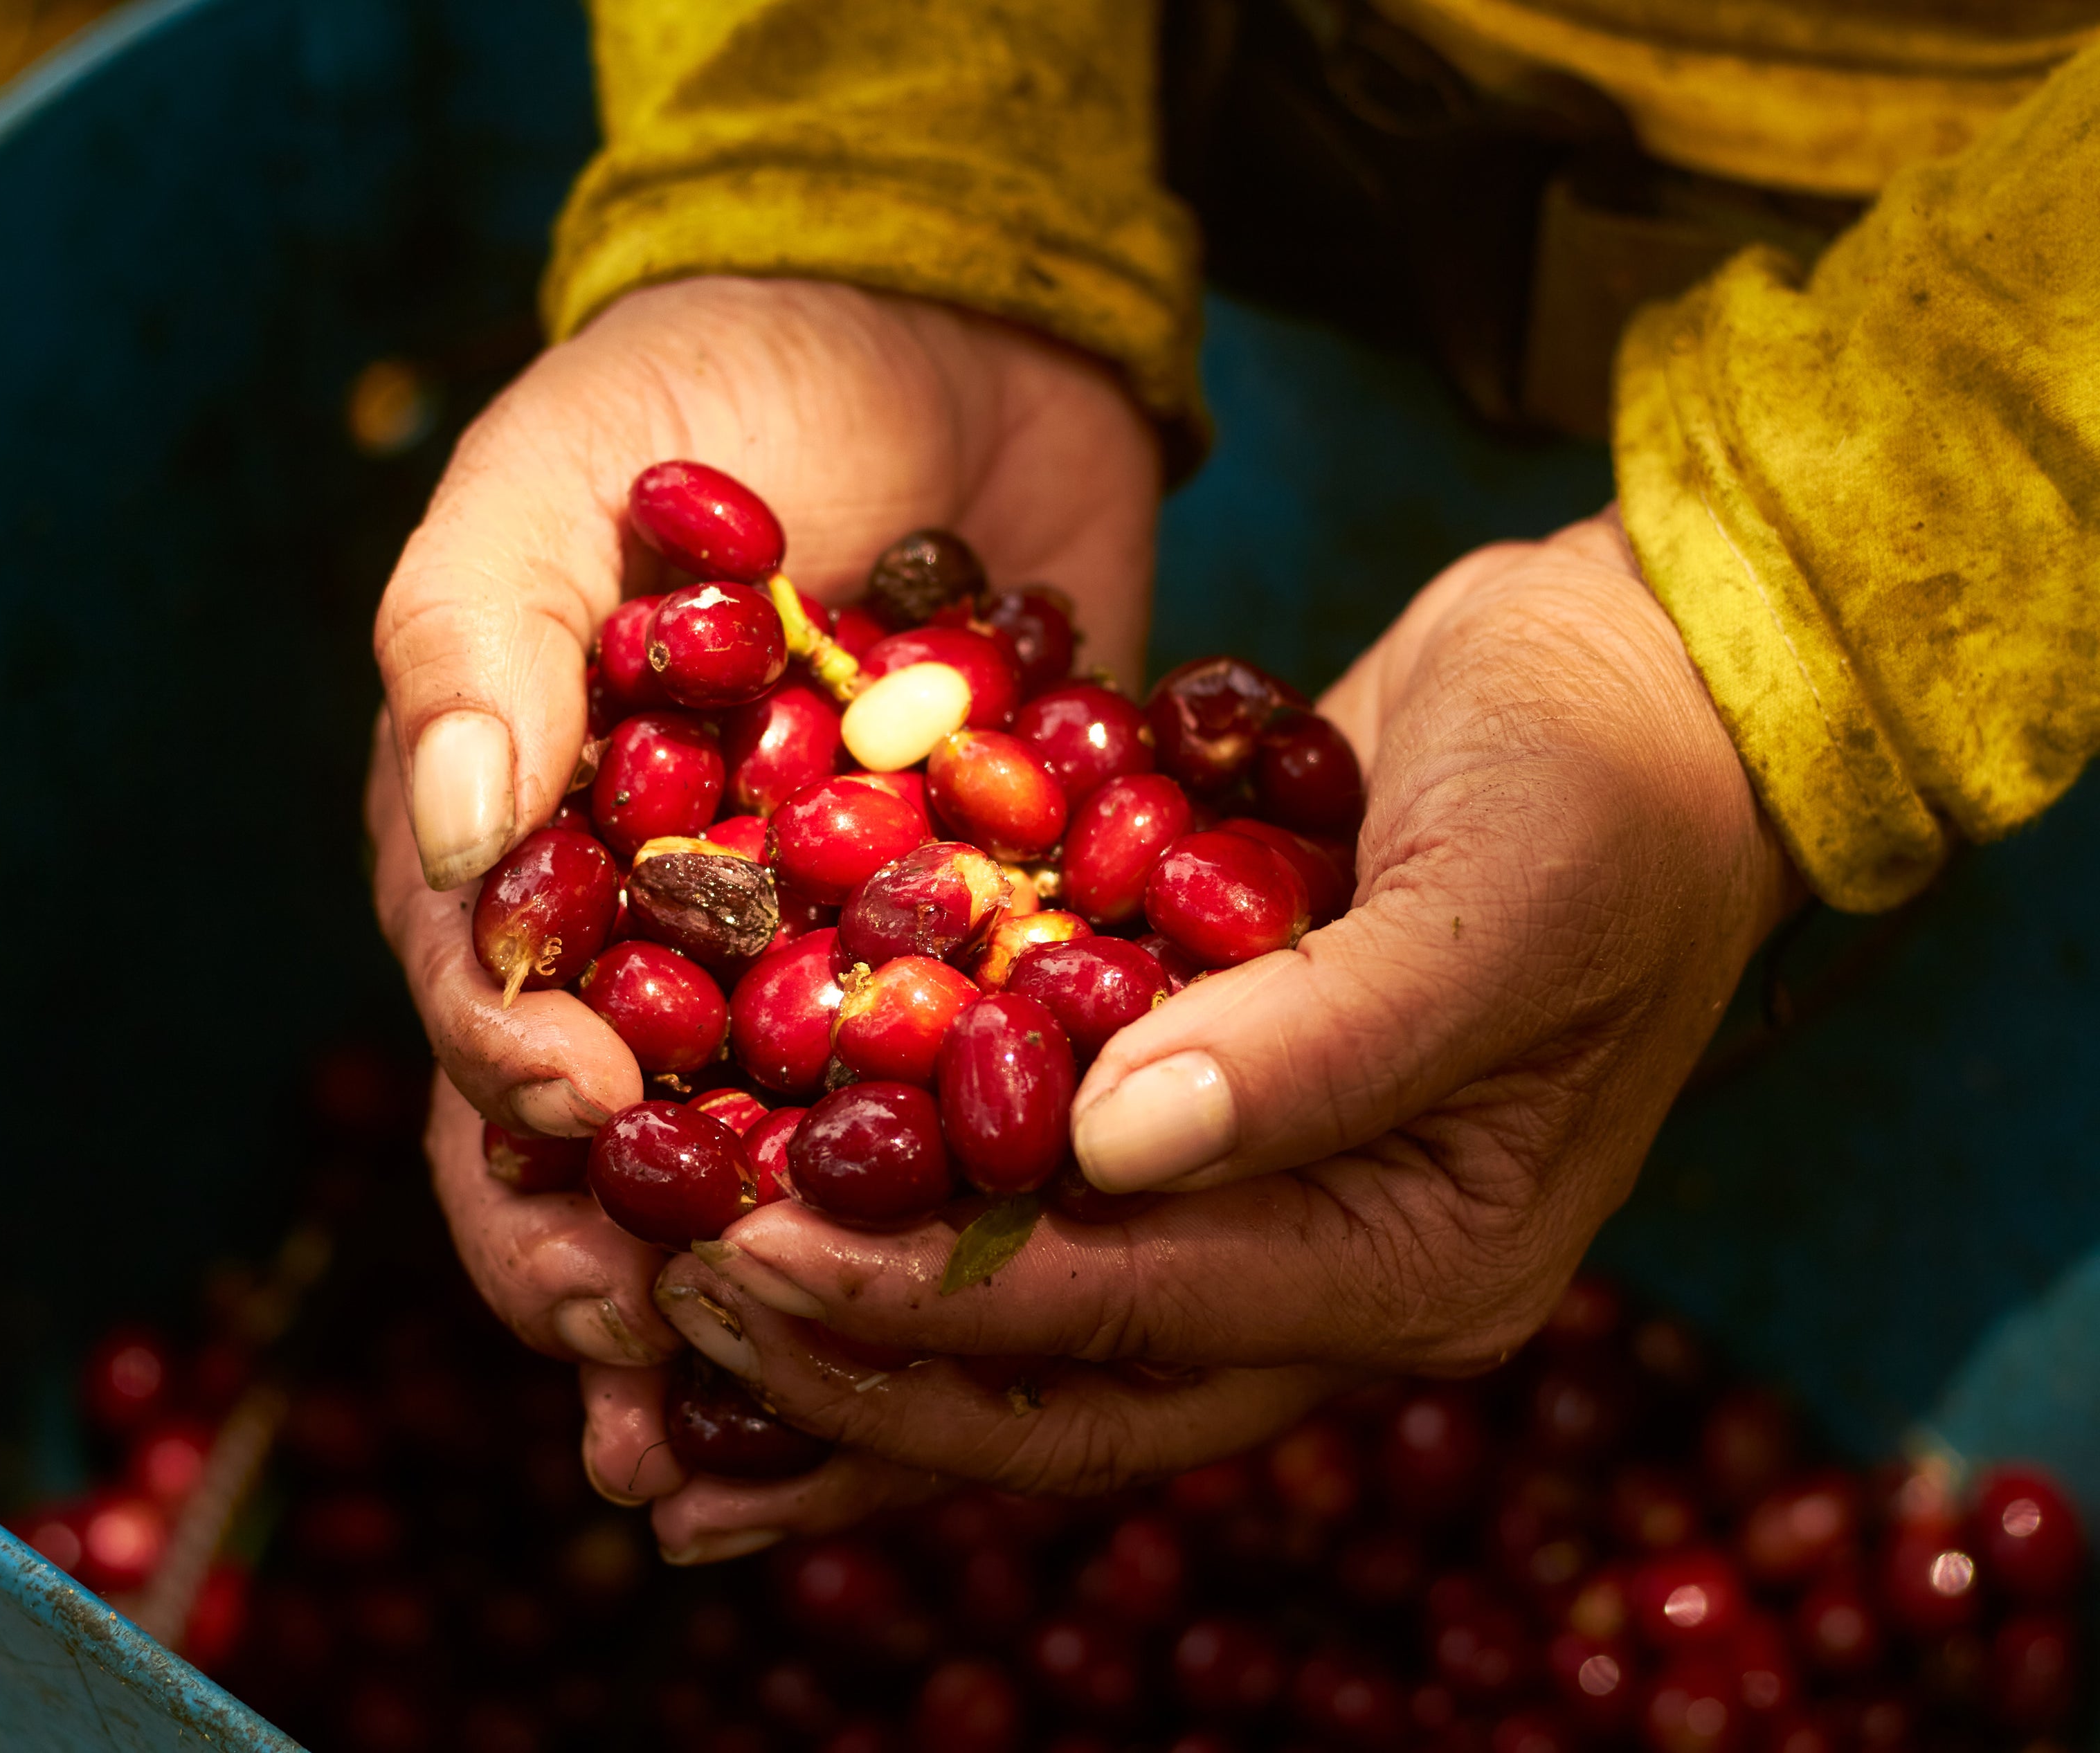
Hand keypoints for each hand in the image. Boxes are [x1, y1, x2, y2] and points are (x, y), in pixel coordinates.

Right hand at [371, 277, 1160, 1388]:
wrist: (932, 333)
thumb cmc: (696, 392)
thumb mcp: (542, 486)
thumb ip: (476, 649)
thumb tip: (453, 836)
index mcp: (523, 868)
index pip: (489, 1029)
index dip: (523, 1108)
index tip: (596, 1138)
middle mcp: (665, 949)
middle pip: (625, 1158)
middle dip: (634, 1269)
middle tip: (666, 1363)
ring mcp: (825, 961)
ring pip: (794, 1166)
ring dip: (798, 1292)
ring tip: (813, 1408)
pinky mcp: (980, 946)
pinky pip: (977, 1079)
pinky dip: (988, 1171)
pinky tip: (1022, 1258)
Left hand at [634, 511, 1797, 1546]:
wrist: (1649, 692)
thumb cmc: (1605, 787)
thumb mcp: (1498, 899)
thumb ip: (1320, 1040)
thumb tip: (1113, 1153)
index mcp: (1424, 1267)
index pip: (1137, 1321)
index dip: (927, 1299)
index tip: (740, 1256)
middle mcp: (1335, 1281)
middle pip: (1056, 1386)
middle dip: (849, 1364)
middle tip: (654, 1304)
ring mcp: (1266, 1218)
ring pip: (1021, 1339)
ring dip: (844, 1356)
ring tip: (655, 1367)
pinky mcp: (1198, 1131)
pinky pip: (1027, 1224)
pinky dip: (894, 1244)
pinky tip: (754, 1246)